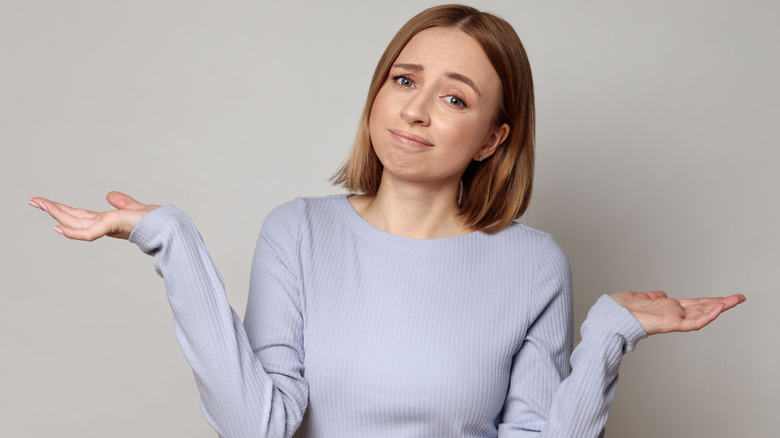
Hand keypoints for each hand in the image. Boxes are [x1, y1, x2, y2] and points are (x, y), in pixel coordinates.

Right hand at [29, 191, 159, 240]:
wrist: (170, 228)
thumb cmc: (157, 222)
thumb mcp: (135, 209)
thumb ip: (123, 203)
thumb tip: (110, 195)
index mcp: (107, 221)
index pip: (80, 215)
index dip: (62, 210)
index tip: (46, 203)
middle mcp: (104, 225)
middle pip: (73, 218)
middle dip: (53, 210)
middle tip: (32, 201)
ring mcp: (107, 227)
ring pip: (76, 223)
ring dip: (57, 214)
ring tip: (39, 205)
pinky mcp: (113, 226)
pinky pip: (89, 232)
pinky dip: (73, 232)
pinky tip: (59, 227)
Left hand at [610, 290, 745, 334]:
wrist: (609, 318)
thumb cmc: (619, 310)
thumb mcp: (639, 298)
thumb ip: (652, 297)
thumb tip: (660, 295)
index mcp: (667, 308)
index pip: (694, 304)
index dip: (709, 301)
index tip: (723, 298)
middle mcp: (673, 314)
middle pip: (702, 308)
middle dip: (721, 303)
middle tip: (739, 298)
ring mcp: (673, 320)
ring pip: (702, 314)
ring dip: (720, 307)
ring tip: (736, 300)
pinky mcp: (671, 325)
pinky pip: (693, 321)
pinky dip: (707, 315)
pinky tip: (719, 307)